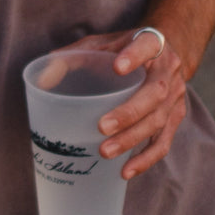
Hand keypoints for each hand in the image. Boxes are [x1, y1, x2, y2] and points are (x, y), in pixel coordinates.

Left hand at [60, 0, 214, 180]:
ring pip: (158, 121)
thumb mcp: (99, 45)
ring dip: (132, 139)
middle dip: (128, 112)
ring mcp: (174, 96)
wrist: (166, 52)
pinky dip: (145, 159)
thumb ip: (70, 57)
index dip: (135, 56)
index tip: (117, 66)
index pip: (148, 45)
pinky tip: (125, 171)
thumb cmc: (123, 50)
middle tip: (102, 127)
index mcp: (152, 43)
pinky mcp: (174, 118)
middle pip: (154, 93)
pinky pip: (163, 142)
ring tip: (105, 152)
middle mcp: (168, 70)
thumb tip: (40, 79)